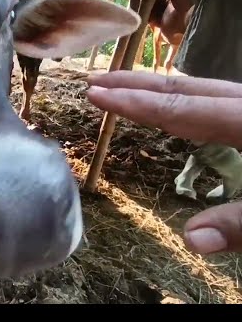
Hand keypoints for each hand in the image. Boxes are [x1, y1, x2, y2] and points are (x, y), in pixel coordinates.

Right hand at [85, 70, 241, 254]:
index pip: (180, 109)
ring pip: (200, 90)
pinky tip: (169, 108)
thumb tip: (192, 241)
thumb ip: (239, 226)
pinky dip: (181, 100)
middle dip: (136, 83)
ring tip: (120, 87)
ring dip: (157, 88)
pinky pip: (211, 100)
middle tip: (94, 80)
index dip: (135, 102)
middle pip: (186, 88)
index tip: (93, 93)